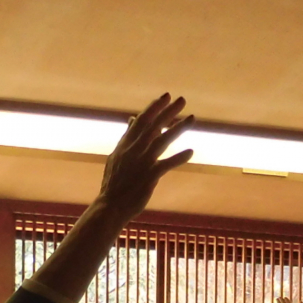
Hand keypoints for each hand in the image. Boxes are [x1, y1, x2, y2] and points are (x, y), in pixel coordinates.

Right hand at [95, 94, 193, 218]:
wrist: (110, 206)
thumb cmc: (114, 183)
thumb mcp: (117, 156)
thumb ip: (127, 137)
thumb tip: (132, 119)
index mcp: (125, 144)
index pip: (142, 121)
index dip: (154, 107)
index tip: (166, 96)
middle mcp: (134, 150)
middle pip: (153, 126)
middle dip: (168, 111)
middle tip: (182, 100)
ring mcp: (142, 162)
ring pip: (162, 141)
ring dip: (178, 129)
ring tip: (192, 118)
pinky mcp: (149, 176)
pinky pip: (166, 164)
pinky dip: (178, 158)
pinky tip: (190, 151)